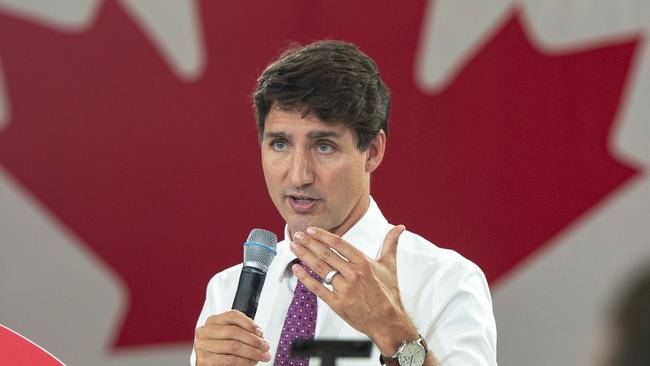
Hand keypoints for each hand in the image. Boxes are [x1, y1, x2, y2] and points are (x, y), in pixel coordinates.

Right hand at [194, 310, 270, 365]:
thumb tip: (259, 336)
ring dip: (252, 353)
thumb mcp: (230, 336)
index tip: (260, 333)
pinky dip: (244, 362)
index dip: (249, 323)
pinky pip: (229, 360)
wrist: (210, 365)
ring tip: (261, 356)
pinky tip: (250, 362)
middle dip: (254, 340)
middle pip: (234, 331)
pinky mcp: (204, 361)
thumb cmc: (221, 350)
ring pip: (233, 346)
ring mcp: (202, 346)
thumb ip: (243, 331)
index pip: (232, 315)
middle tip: (265, 347)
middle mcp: (205, 331)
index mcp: (213, 321)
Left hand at [290, 225, 418, 354]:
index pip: (339, 244)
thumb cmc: (388, 294)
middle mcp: (353, 274)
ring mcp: (344, 289)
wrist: (388, 321)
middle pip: (326, 254)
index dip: (323, 235)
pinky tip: (297, 269)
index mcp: (364, 263)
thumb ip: (391, 244)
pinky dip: (305, 278)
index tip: (312, 230)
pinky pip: (317, 288)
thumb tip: (399, 228)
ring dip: (305, 256)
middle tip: (297, 235)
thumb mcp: (390, 266)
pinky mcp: (337, 303)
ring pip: (320, 269)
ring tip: (294, 247)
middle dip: (309, 243)